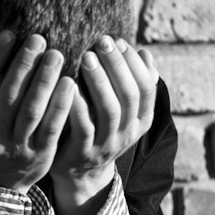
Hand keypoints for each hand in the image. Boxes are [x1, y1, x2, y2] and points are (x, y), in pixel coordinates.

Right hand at [0, 31, 75, 192]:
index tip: (8, 34)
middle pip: (9, 96)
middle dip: (24, 64)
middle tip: (38, 38)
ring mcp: (18, 148)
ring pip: (32, 111)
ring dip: (45, 81)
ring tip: (56, 55)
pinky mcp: (40, 156)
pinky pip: (52, 128)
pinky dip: (61, 105)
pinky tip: (69, 83)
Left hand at [52, 37, 158, 201]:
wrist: (81, 173)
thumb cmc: (100, 129)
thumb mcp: (123, 111)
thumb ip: (133, 85)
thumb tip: (145, 53)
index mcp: (141, 119)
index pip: (146, 87)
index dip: (134, 63)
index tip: (119, 41)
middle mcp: (128, 132)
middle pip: (129, 95)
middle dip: (117, 65)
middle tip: (102, 41)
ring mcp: (107, 144)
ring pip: (109, 110)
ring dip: (99, 80)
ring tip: (86, 57)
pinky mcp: (84, 152)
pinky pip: (83, 127)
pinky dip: (77, 104)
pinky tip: (68, 84)